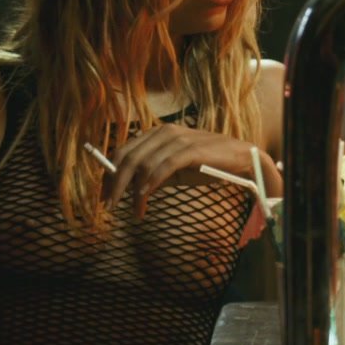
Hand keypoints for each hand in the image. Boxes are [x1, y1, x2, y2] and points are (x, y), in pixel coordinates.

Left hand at [101, 123, 277, 218]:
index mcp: (157, 133)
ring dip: (134, 191)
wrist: (240, 159)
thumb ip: (152, 176)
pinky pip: (164, 167)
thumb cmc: (207, 164)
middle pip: (128, 156)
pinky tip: (144, 198)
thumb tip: (129, 190)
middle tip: (109, 205)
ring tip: (135, 211)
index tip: (104, 193)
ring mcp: (178, 139)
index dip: (110, 172)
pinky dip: (151, 183)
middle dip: (115, 183)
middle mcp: (164, 132)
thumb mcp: (174, 170)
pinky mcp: (191, 150)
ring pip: (144, 164)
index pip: (124, 150)